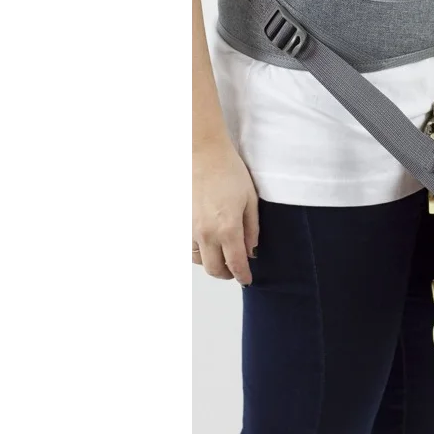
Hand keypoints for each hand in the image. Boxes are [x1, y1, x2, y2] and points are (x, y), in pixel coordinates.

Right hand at [191, 137, 259, 284]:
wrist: (203, 153)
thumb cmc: (230, 172)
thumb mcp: (250, 200)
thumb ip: (252, 229)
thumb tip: (251, 250)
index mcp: (227, 228)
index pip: (236, 264)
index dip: (243, 276)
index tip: (247, 280)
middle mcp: (206, 233)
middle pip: (214, 269)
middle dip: (227, 274)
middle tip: (236, 270)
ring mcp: (191, 229)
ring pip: (199, 261)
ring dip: (212, 263)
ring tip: (223, 256)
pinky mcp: (182, 222)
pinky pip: (189, 248)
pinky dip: (200, 252)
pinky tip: (209, 245)